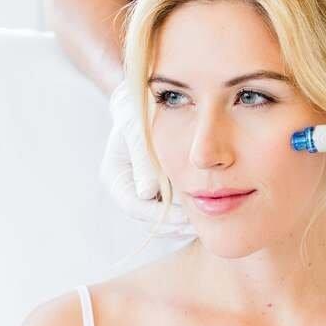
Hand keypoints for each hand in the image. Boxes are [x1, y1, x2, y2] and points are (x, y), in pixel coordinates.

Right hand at [100, 79, 196, 235]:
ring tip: (209, 221)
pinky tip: (210, 206)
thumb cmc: (139, 109)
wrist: (147, 99)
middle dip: (176, 224)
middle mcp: (128, 186)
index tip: (186, 218)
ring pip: (164, 213)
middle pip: (150, 216)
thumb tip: (147, 193)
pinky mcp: (161, 185)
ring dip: (185, 218)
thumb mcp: (137, 128)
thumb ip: (142, 159)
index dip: (160, 216)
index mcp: (115, 176)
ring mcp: (144, 187)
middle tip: (201, 226)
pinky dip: (190, 206)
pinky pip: (175, 203)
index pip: (135, 207)